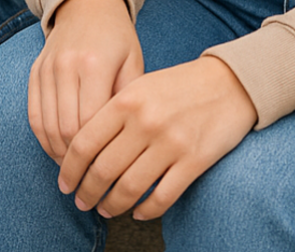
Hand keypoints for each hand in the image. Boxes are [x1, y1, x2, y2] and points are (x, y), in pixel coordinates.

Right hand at [29, 0, 142, 161]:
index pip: (91, 123)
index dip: (98, 153)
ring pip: (46, 125)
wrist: (86, 6)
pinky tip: (57, 151)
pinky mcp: (34, 73)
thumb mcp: (135, 65)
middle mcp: (65, 67)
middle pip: (66, 128)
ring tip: (74, 171)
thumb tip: (125, 147)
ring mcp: (45, 70)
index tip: (110, 173)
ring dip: (58, 154)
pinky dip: (44, 138)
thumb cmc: (118, 39)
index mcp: (94, 65)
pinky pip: (33, 115)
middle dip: (77, 161)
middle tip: (91, 181)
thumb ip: (127, 103)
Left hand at [59, 56, 257, 219]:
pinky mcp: (195, 160)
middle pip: (103, 169)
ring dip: (113, 204)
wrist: (229, 83)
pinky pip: (164, 195)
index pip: (84, 143)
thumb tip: (79, 149)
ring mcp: (171, 143)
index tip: (64, 183)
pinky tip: (138, 212)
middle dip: (87, 192)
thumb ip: (110, 112)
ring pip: (131, 187)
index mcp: (124, 101)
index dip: (69, 169)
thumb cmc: (176, 86)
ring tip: (105, 210)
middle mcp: (145, 123)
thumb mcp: (137, 86)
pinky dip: (147, 209)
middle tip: (81, 202)